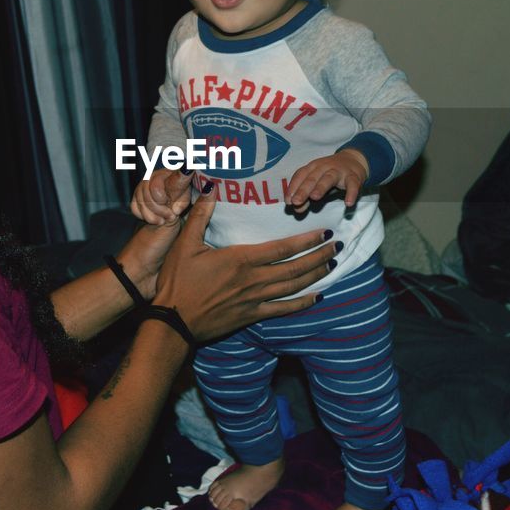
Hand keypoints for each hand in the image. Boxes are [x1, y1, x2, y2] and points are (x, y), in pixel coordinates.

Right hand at [130, 168, 193, 225]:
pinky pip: (134, 208)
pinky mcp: (135, 196)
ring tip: (163, 220)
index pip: (155, 188)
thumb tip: (175, 211)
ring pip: (141, 204)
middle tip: (171, 217)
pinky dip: (143, 216)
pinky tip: (154, 218)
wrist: (171, 192)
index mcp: (162, 175)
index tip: (170, 206)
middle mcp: (148, 178)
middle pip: (147, 198)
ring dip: (152, 217)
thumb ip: (182, 202)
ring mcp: (140, 187)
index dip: (161, 200)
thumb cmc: (179, 193)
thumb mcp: (185, 196)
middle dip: (160, 211)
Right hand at [153, 190, 337, 341]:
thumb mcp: (185, 244)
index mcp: (240, 259)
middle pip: (295, 267)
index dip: (306, 240)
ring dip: (315, 275)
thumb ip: (200, 215)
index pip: (282, 248)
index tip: (323, 232)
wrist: (172, 321)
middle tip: (337, 247)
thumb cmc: (177, 281)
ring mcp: (254, 300)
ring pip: (293, 286)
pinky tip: (317, 297)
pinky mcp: (251, 316)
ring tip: (332, 265)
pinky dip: (302, 303)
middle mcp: (253, 280)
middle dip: (318, 256)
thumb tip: (210, 188)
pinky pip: (283, 309)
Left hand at [285, 149, 369, 212]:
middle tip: (296, 202)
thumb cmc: (330, 174)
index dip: (293, 187)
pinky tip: (348, 203)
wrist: (354, 161)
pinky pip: (352, 185)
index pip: (300, 175)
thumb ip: (305, 196)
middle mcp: (324, 166)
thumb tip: (296, 209)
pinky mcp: (353, 177)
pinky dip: (351, 193)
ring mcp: (339, 171)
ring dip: (321, 187)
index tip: (288, 201)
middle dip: (303, 189)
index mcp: (313, 167)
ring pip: (329, 178)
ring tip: (315, 197)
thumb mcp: (316, 183)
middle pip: (312, 177)